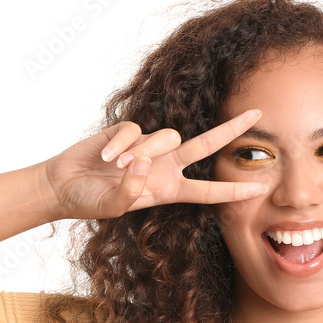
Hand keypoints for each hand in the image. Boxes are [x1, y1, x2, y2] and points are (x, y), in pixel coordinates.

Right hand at [42, 108, 268, 219]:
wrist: (63, 185)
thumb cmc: (90, 201)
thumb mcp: (112, 208)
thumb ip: (130, 192)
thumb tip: (142, 163)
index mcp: (168, 189)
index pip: (207, 191)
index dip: (232, 191)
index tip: (260, 188)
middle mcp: (164, 166)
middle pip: (205, 146)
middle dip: (230, 131)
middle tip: (256, 115)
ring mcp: (147, 146)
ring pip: (167, 137)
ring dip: (144, 151)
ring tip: (115, 166)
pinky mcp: (128, 130)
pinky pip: (135, 130)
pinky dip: (120, 144)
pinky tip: (104, 157)